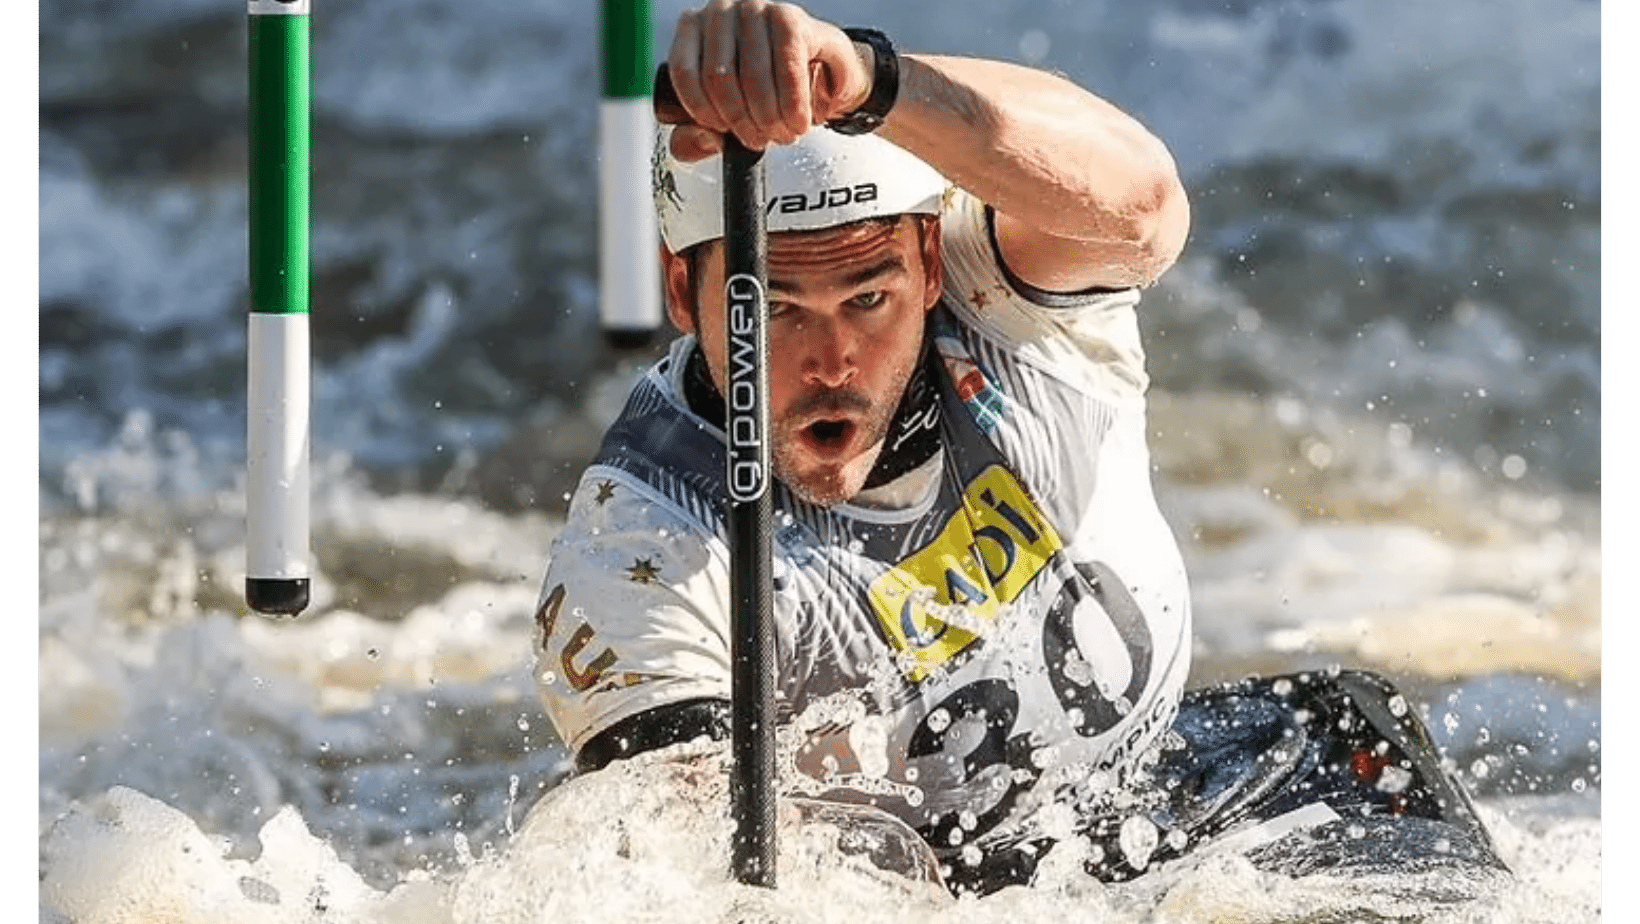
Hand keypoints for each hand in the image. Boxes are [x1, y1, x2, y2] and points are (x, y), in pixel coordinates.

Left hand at [661, 0, 872, 161]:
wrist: (821, 69)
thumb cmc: (764, 91)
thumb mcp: (724, 118)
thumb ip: (695, 138)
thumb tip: (703, 139)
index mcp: (693, 29)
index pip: (684, 72)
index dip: (703, 113)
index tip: (723, 132)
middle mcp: (720, 11)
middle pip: (718, 78)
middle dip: (742, 121)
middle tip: (760, 140)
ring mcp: (755, 10)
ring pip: (752, 76)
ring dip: (770, 118)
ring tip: (782, 134)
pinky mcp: (790, 18)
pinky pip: (787, 70)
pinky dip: (793, 105)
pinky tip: (798, 122)